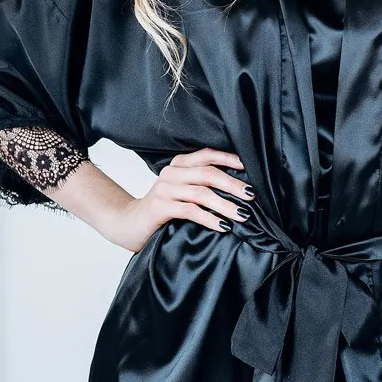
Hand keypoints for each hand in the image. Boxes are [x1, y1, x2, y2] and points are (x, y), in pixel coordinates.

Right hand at [106, 147, 254, 252]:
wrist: (129, 224)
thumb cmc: (163, 210)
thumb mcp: (183, 192)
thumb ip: (202, 185)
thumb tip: (239, 189)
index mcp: (179, 165)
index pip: (207, 155)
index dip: (229, 159)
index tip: (250, 167)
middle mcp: (171, 173)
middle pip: (209, 173)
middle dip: (233, 185)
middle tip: (252, 196)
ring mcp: (164, 189)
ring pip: (202, 193)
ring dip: (226, 205)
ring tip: (242, 215)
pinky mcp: (159, 207)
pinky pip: (190, 211)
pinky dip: (209, 219)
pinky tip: (223, 226)